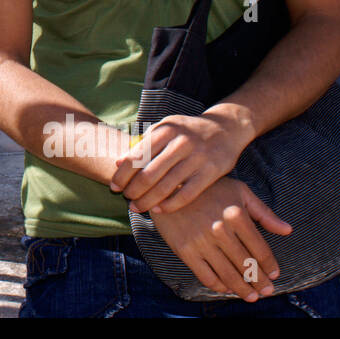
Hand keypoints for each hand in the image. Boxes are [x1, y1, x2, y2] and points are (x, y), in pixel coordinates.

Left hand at [109, 106, 253, 213]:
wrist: (225, 128)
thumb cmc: (186, 131)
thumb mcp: (165, 129)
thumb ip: (142, 144)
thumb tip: (117, 162)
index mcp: (165, 129)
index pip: (136, 156)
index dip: (122, 174)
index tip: (114, 186)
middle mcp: (180, 142)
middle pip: (148, 174)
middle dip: (133, 190)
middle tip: (126, 199)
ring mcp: (197, 157)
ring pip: (166, 186)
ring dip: (148, 200)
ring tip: (137, 207)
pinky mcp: (211, 172)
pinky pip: (186, 194)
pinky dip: (170, 205)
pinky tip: (159, 210)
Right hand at [149, 176, 291, 301]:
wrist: (168, 189)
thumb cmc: (209, 189)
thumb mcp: (239, 192)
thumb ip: (264, 212)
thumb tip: (287, 230)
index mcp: (236, 215)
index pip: (260, 249)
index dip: (270, 265)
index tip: (275, 274)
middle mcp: (220, 229)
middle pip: (246, 265)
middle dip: (260, 282)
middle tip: (267, 291)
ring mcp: (202, 241)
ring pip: (228, 275)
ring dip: (243, 290)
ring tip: (251, 296)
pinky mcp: (185, 250)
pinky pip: (206, 275)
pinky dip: (219, 286)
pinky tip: (227, 288)